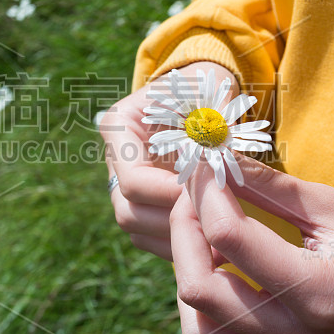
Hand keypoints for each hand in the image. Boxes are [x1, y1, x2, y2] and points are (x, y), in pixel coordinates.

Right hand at [101, 62, 238, 259]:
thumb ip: (210, 128)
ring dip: (176, 237)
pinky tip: (211, 244)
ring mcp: (123, 186)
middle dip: (172, 222)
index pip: (133, 179)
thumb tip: (220, 167)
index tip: (209, 197)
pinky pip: (150, 238)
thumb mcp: (208, 98)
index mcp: (119, 128)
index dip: (170, 195)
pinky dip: (178, 244)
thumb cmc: (206, 90)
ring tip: (217, 237)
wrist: (204, 95)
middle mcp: (114, 161)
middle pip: (128, 211)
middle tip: (215, 224)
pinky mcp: (141, 205)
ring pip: (137, 230)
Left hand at [171, 157, 333, 333]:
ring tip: (208, 244)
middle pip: (200, 288)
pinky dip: (204, 313)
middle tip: (193, 201)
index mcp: (321, 290)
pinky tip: (223, 279)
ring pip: (197, 329)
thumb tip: (215, 160)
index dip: (205, 195)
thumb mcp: (329, 207)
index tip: (201, 169)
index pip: (231, 237)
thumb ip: (268, 186)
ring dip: (190, 278)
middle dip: (183, 233)